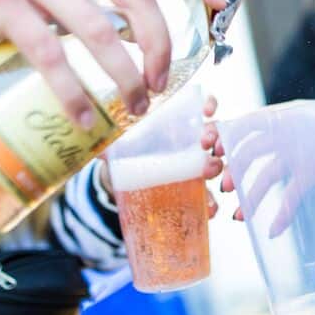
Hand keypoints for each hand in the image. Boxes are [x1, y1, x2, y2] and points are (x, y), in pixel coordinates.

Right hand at [0, 0, 226, 127]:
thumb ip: (99, 2)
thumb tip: (148, 44)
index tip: (219, 4)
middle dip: (160, 43)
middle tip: (162, 83)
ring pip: (98, 30)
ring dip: (124, 77)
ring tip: (134, 109)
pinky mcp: (3, 4)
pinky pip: (51, 55)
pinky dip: (73, 93)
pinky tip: (85, 119)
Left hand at [99, 93, 223, 200]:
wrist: (120, 179)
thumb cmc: (126, 150)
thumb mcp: (119, 140)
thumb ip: (110, 136)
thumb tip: (94, 130)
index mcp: (178, 122)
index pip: (203, 106)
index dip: (210, 105)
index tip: (207, 111)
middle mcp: (192, 141)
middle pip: (216, 133)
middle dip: (216, 136)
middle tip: (206, 143)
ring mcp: (194, 166)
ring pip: (217, 162)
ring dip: (219, 166)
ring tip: (208, 174)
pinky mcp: (191, 190)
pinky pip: (208, 195)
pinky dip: (210, 202)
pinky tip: (208, 208)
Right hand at [222, 112, 314, 221]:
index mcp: (294, 117)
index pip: (258, 121)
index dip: (235, 133)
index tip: (219, 148)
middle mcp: (290, 137)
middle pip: (255, 152)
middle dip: (238, 169)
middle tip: (227, 188)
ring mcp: (297, 158)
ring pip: (267, 176)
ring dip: (251, 196)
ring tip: (239, 217)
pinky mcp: (309, 176)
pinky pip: (290, 195)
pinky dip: (281, 213)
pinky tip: (271, 230)